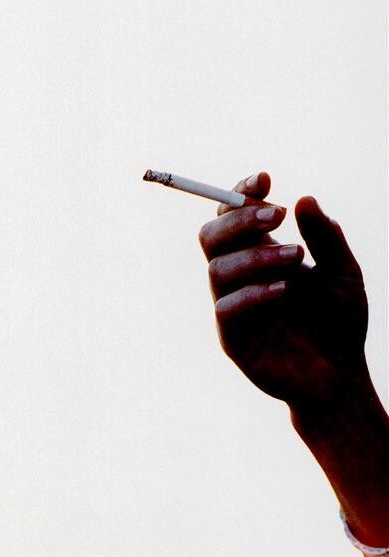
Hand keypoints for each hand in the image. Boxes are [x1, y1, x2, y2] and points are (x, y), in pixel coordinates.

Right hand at [198, 172, 368, 410]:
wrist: (343, 377)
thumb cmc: (338, 322)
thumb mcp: (344, 273)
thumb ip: (326, 238)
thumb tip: (305, 199)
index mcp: (256, 254)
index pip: (231, 215)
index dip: (239, 193)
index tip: (265, 179)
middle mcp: (236, 276)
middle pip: (210, 235)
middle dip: (239, 219)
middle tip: (278, 214)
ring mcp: (231, 306)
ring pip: (217, 268)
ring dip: (255, 255)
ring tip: (296, 255)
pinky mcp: (233, 340)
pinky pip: (227, 309)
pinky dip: (254, 293)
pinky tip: (286, 290)